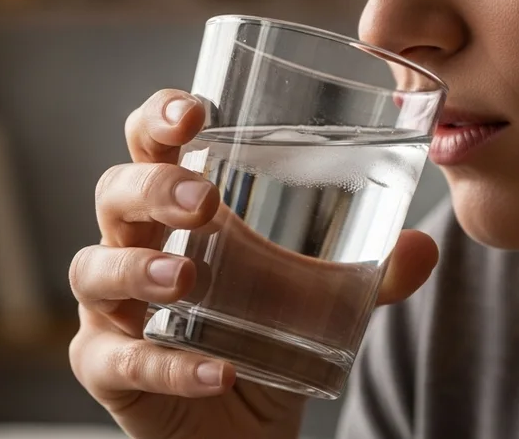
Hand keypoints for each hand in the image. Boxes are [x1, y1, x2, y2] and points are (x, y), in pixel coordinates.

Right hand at [69, 90, 439, 438]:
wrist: (244, 430)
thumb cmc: (266, 335)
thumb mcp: (323, 299)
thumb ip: (372, 274)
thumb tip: (424, 246)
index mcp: (175, 208)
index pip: (149, 143)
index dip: (158, 117)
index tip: (194, 110)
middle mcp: (132, 245)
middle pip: (114, 193)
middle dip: (152, 187)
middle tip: (205, 199)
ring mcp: (111, 309)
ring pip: (93, 269)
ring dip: (138, 269)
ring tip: (184, 278)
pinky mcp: (106, 371)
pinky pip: (122, 363)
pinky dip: (169, 366)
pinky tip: (217, 371)